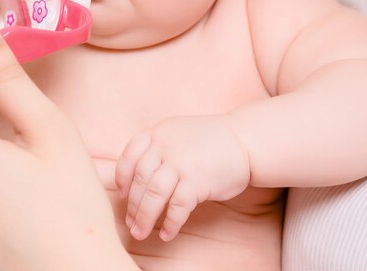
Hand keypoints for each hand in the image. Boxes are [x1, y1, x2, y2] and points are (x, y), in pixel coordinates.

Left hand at [114, 115, 250, 240]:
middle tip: (131, 223)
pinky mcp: (198, 180)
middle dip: (133, 205)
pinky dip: (170, 223)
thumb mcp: (177, 133)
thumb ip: (158, 148)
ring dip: (145, 218)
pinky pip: (178, 206)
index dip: (122, 178)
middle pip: (140, 180)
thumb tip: (136, 180)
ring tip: (141, 233)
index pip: (130, 156)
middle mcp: (166, 146)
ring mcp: (182, 163)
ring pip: (154, 194)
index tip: (122, 194)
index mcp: (159, 133)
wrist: (244, 140)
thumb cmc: (210, 141)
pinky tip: (167, 233)